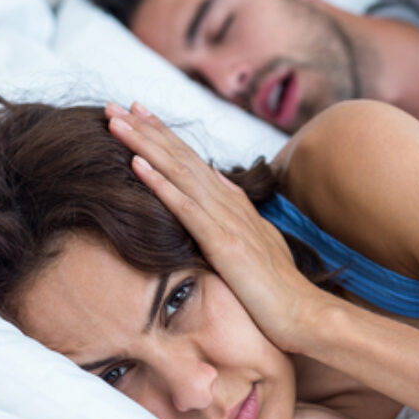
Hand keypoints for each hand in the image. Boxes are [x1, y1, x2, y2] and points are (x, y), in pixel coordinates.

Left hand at [104, 101, 326, 350]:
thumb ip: (237, 217)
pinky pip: (185, 208)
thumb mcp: (255, 246)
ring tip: (116, 122)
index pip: (193, 161)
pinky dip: (160, 184)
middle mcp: (230, 203)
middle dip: (146, 129)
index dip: (164, 136)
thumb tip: (219, 188)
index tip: (138, 115)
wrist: (304, 314)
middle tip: (113, 104)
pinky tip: (136, 165)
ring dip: (145, 145)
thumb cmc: (279, 290)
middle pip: (182, 157)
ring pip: (179, 172)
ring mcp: (227, 220)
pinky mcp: (223, 243)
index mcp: (235, 204)